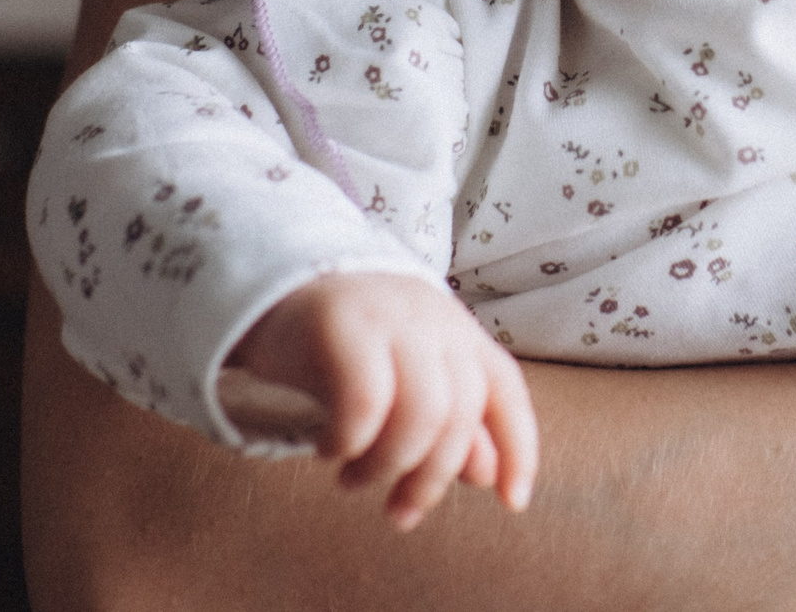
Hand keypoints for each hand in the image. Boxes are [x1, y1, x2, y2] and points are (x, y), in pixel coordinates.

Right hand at [226, 271, 538, 529]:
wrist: (275, 282)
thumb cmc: (347, 345)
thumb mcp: (406, 380)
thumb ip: (449, 422)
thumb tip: (486, 475)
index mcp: (458, 331)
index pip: (505, 390)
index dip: (519, 449)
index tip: (513, 503)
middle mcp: (433, 319)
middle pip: (460, 413)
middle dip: (433, 479)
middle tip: (399, 513)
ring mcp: (390, 317)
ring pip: (422, 412)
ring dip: (390, 466)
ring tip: (355, 480)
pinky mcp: (341, 324)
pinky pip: (366, 401)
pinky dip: (353, 441)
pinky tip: (331, 449)